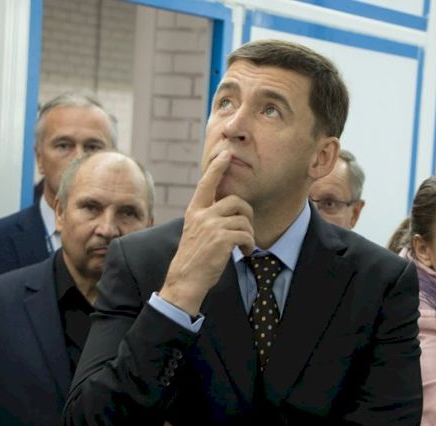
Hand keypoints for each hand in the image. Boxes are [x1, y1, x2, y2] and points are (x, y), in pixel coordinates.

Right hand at [159, 150, 254, 314]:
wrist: (185, 280)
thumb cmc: (194, 258)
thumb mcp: (196, 231)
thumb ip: (207, 217)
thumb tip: (228, 207)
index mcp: (194, 211)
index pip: (206, 183)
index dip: (217, 167)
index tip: (225, 154)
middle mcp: (202, 214)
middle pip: (235, 200)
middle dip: (247, 214)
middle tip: (247, 229)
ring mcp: (211, 226)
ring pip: (243, 219)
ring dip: (249, 234)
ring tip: (244, 246)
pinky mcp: (221, 239)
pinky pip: (246, 234)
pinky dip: (249, 245)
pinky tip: (244, 253)